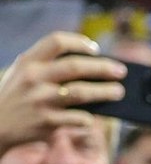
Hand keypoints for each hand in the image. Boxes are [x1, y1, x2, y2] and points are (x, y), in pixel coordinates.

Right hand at [0, 33, 124, 152]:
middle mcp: (34, 78)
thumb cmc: (18, 96)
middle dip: (103, 68)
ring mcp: (41, 100)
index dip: (79, 42)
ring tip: (118, 92)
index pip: (56, 42)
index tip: (95, 48)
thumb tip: (90, 65)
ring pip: (82, 93)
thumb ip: (47, 65)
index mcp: (28, 61)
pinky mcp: (48, 122)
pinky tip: (94, 117)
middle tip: (120, 71)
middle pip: (76, 67)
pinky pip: (79, 118)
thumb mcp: (22, 73)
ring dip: (105, 92)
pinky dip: (89, 117)